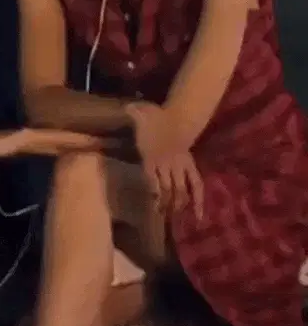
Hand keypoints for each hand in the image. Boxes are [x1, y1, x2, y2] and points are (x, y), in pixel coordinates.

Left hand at [126, 103, 203, 219]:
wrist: (178, 116)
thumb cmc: (156, 117)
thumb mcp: (140, 113)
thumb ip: (132, 112)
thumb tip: (125, 106)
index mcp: (152, 155)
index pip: (151, 177)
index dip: (152, 190)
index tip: (152, 202)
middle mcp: (166, 164)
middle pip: (166, 186)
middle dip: (164, 203)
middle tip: (159, 217)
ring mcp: (178, 168)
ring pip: (180, 189)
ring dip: (176, 204)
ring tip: (174, 219)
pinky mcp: (189, 168)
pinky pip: (196, 186)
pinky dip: (198, 202)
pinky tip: (199, 217)